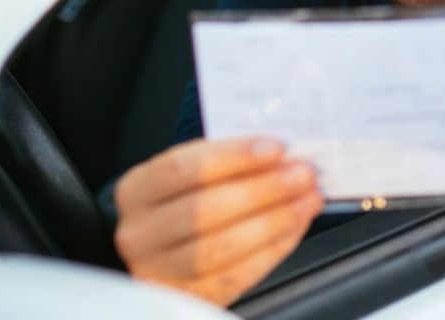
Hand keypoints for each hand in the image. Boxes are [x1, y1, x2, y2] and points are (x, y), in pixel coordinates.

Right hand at [114, 137, 323, 306]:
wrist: (163, 251)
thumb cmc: (184, 202)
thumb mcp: (191, 174)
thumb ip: (228, 162)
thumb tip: (282, 156)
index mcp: (137, 191)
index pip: (183, 169)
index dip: (234, 157)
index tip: (277, 147)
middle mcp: (141, 234)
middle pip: (203, 210)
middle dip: (263, 190)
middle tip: (303, 174)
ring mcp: (161, 271)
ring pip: (220, 248)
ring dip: (274, 221)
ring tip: (307, 199)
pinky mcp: (190, 298)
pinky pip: (238, 275)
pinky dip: (274, 248)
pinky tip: (296, 226)